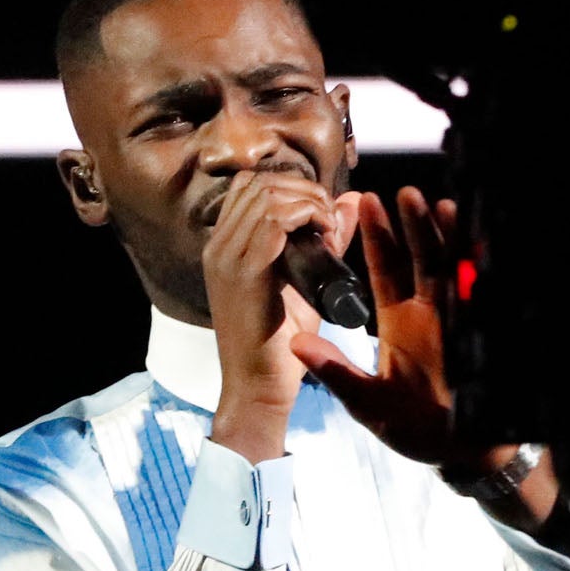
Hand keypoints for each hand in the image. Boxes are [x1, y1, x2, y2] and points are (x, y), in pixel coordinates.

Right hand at [204, 170, 361, 462]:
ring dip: (309, 202)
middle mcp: (218, 248)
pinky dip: (307, 218)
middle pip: (260, 183)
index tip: (320, 213)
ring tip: (328, 228)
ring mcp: (226, 258)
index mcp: (224, 248)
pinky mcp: (244, 273)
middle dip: (304, 190)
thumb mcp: (305, 281)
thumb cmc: (281, 343)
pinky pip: (275, 221)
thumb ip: (325, 239)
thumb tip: (351, 200)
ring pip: (269, 196)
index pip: (250, 186)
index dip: (292, 187)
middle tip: (329, 220)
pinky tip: (324, 235)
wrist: (257, 387)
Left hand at [290, 187, 460, 464]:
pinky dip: (477, 265)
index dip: (376, 238)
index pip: (385, 270)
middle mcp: (430, 312)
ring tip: (433, 202)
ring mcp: (459, 318)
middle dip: (410, 226)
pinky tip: (474, 239)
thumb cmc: (414, 428)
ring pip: (451, 267)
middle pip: (419, 258)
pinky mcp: (480, 329)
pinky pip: (480, 291)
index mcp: (399, 322)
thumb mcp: (367, 401)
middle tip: (396, 193)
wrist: (460, 454)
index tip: (364, 204)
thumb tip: (294, 343)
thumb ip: (334, 371)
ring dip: (444, 236)